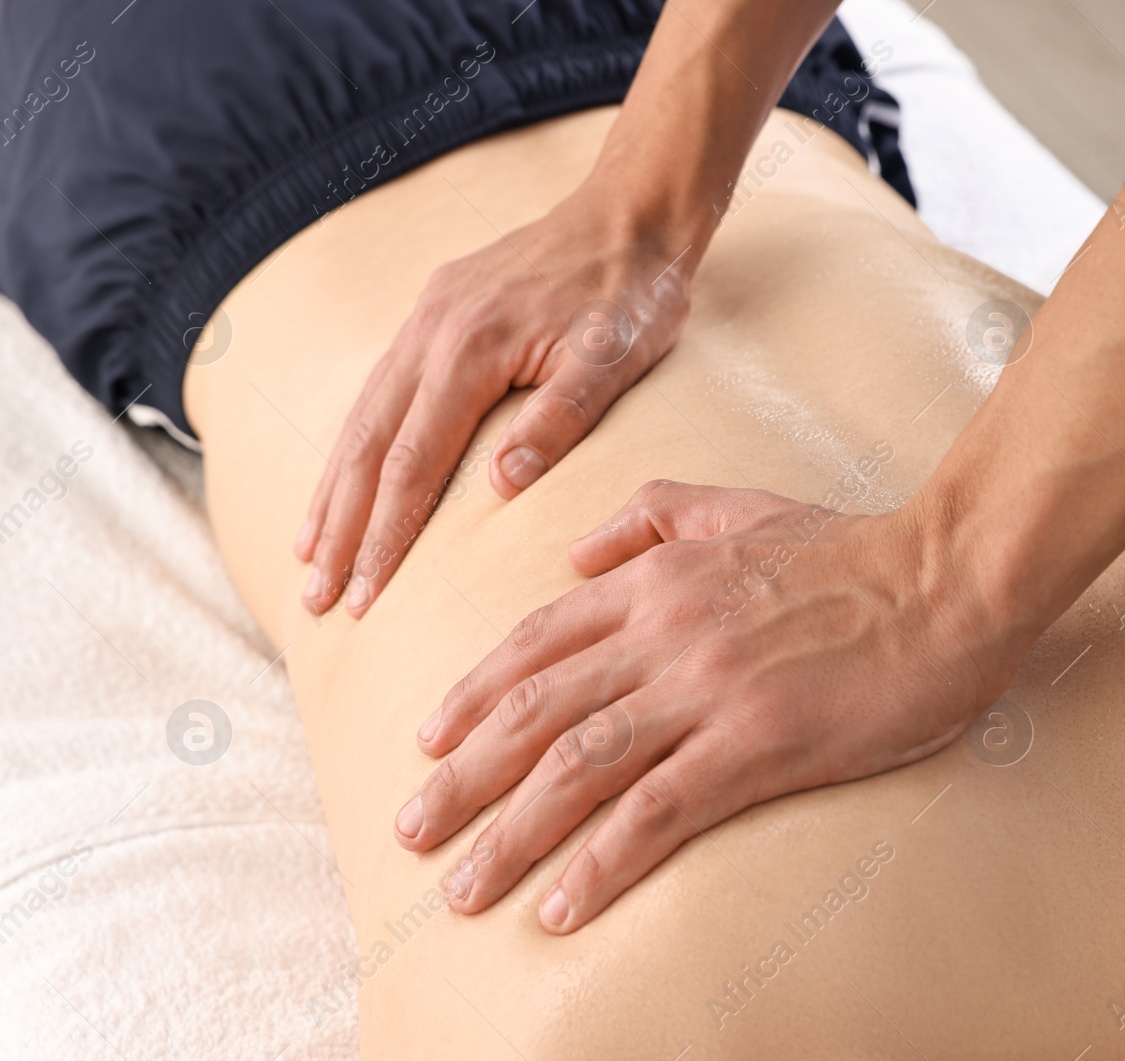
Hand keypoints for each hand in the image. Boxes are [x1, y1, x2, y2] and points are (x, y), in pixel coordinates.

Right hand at [295, 182, 699, 618]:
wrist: (631, 214)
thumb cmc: (633, 295)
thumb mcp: (613, 360)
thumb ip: (558, 420)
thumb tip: (500, 485)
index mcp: (472, 349)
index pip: (414, 462)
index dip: (385, 534)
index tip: (363, 595)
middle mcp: (431, 332)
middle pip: (368, 446)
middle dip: (340, 528)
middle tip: (316, 598)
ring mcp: (426, 318)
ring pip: (362, 417)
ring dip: (332, 490)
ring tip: (307, 552)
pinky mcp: (434, 311)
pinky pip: (379, 389)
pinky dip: (354, 442)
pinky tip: (344, 478)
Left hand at [393, 481, 1015, 931]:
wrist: (946, 576)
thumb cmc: (851, 547)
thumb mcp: (740, 506)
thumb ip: (654, 514)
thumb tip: (578, 550)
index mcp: (656, 579)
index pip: (536, 641)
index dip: (474, 694)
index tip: (429, 740)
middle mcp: (664, 633)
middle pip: (535, 711)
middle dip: (462, 777)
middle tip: (410, 831)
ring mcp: (708, 689)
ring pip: (578, 765)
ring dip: (510, 833)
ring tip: (462, 889)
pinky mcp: (757, 744)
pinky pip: (657, 812)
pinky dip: (600, 862)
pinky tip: (561, 908)